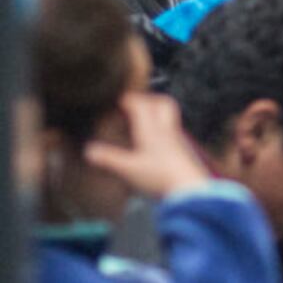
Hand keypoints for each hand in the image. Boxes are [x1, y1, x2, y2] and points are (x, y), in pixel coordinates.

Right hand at [82, 93, 209, 198]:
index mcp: (151, 129)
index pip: (141, 104)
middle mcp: (166, 129)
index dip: (128, 99)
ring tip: (141, 118)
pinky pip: (171, 128)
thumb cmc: (159, 176)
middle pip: (162, 102)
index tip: (116, 99)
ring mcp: (176, 138)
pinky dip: (161, 126)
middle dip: (147, 99)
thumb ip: (108, 158)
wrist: (189, 188)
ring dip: (156, 111)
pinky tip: (153, 139)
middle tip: (133, 104)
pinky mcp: (181, 148)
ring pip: (169, 114)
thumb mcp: (128, 169)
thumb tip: (89, 150)